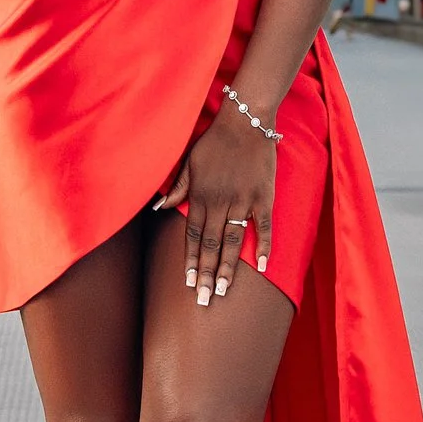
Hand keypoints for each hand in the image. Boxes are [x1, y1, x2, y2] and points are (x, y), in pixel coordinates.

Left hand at [162, 97, 275, 309]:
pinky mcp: (263, 198)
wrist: (245, 122)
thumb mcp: (189, 161)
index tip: (187, 281)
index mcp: (199, 196)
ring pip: (233, 241)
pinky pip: (263, 227)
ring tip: (222, 290)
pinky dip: (264, 246)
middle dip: (204, 274)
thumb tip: (158, 207)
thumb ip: (177, 188)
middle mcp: (219, 203)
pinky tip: (262, 266)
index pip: (191, 235)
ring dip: (227, 268)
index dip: (189, 259)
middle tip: (202, 299)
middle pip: (210, 245)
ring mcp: (242, 201)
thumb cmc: (215, 142)